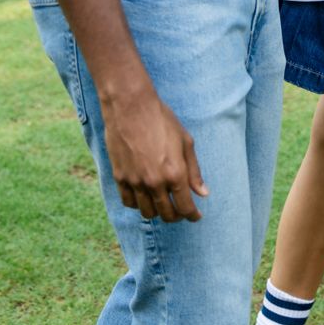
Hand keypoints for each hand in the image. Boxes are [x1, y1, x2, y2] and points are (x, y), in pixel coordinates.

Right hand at [102, 88, 207, 221]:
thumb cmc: (162, 120)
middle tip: (180, 211)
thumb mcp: (185, 142)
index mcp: (175, 174)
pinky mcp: (120, 178)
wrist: (131, 107)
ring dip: (157, 212)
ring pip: (147, 212)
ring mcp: (135, 182)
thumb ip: (194, 171)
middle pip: (167, 214)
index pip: (185, 207)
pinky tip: (144, 197)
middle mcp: (155, 182)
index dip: (192, 215)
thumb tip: (203, 193)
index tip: (196, 216)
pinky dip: (138, 204)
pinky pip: (129, 202)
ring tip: (162, 203)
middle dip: (177, 216)